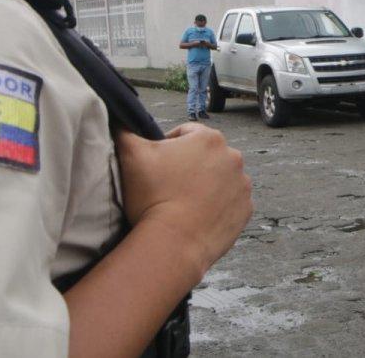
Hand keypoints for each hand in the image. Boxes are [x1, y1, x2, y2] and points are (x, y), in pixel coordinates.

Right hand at [116, 125, 252, 274]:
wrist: (173, 244)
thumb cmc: (152, 196)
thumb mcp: (130, 154)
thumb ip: (124, 130)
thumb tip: (119, 119)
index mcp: (209, 138)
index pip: (186, 133)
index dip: (168, 146)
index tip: (157, 164)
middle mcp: (233, 157)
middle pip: (206, 155)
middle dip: (190, 166)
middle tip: (168, 185)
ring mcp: (242, 185)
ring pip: (220, 178)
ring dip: (205, 185)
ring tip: (182, 203)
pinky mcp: (245, 210)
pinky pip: (230, 203)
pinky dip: (217, 206)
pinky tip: (197, 216)